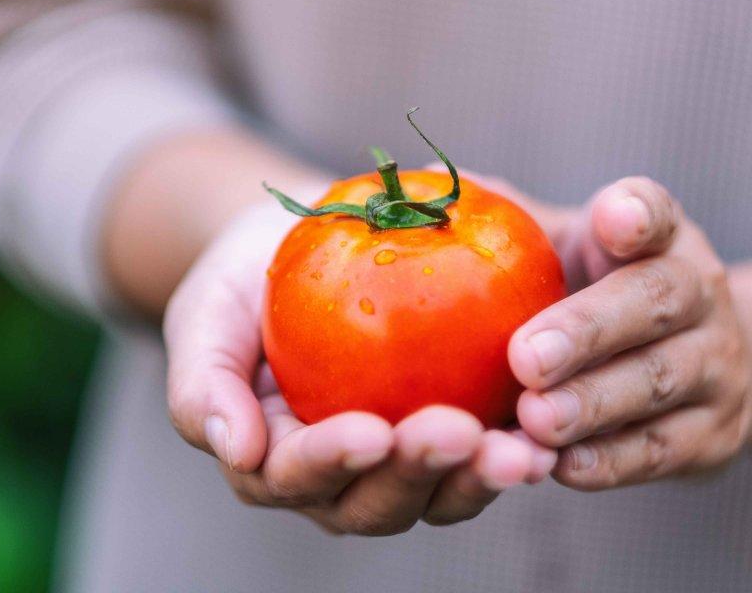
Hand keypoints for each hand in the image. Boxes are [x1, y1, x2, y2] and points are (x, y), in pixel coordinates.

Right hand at [164, 201, 555, 534]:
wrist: (293, 250)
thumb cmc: (238, 286)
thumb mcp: (203, 318)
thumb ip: (203, 384)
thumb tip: (235, 449)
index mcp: (274, 462)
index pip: (300, 475)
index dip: (333, 461)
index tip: (370, 431)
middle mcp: (338, 482)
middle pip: (378, 501)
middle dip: (420, 474)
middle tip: (461, 433)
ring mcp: (398, 465)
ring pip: (439, 495)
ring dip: (480, 478)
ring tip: (523, 449)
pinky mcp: (449, 437)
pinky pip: (482, 453)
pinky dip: (515, 445)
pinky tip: (548, 424)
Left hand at [507, 177, 751, 489]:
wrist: (699, 366)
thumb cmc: (599, 294)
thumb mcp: (564, 249)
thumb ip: (511, 228)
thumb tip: (412, 198)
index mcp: (661, 237)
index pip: (656, 210)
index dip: (635, 213)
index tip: (611, 217)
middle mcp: (702, 292)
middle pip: (655, 301)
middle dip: (589, 330)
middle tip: (525, 359)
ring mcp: (718, 366)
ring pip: (657, 383)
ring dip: (593, 405)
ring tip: (533, 420)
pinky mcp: (715, 436)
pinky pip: (660, 451)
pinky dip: (610, 462)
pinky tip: (559, 466)